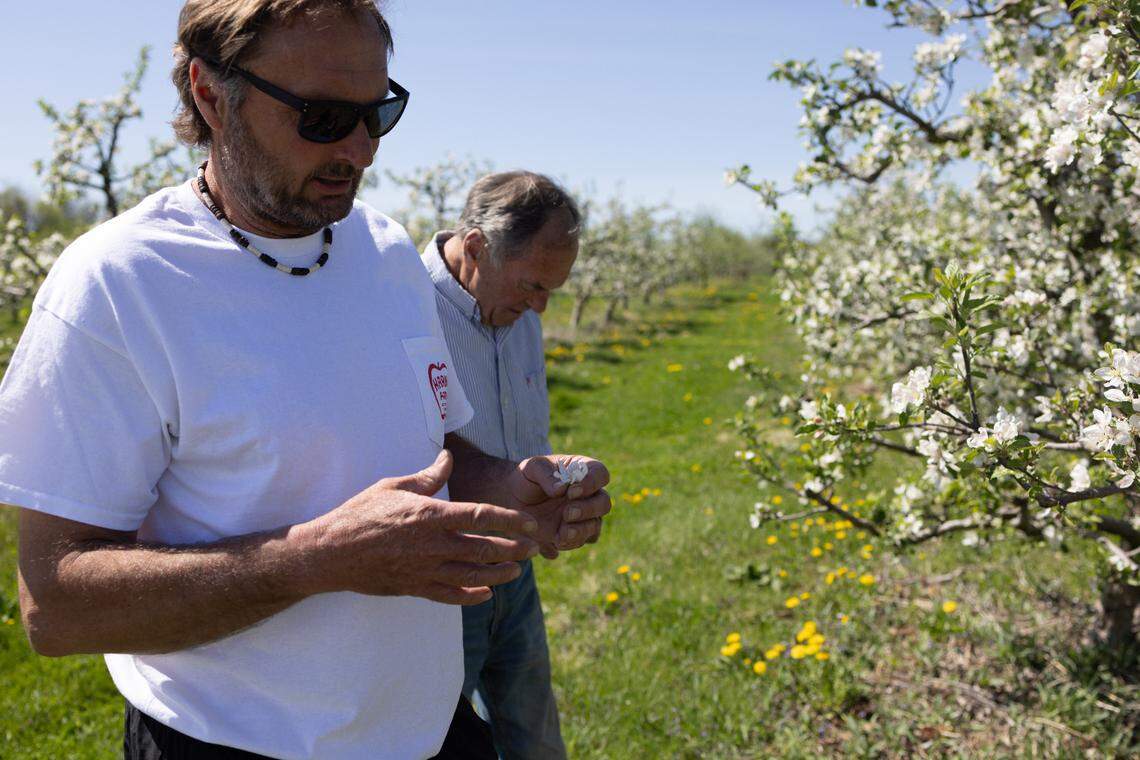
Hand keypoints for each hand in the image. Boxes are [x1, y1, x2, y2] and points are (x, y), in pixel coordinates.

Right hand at [304, 450, 540, 604]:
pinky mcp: (414, 588)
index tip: (529, 524)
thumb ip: (427, 476)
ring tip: (517, 570)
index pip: (481, 516)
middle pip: (484, 549)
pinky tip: (486, 593)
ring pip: (473, 576)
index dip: (510, 520)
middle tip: (534, 548)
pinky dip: (471, 596)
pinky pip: (449, 596)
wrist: (330, 553)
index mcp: (430, 515)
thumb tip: (448, 458)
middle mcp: (432, 545)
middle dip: (513, 549)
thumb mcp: (393, 486)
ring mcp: (424, 570)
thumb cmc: (360, 513)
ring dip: (499, 573)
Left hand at [507, 455, 611, 557]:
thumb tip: (561, 489)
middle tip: (567, 513)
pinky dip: (572, 542)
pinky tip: (557, 541)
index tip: (571, 492)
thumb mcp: (532, 468)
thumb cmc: (527, 476)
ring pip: (595, 525)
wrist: (514, 498)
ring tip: (562, 533)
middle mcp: (588, 494)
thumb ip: (546, 475)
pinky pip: (583, 540)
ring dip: (581, 530)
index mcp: (583, 471)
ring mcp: (583, 515)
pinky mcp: (575, 533)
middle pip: (604, 503)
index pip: (600, 473)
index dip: (592, 483)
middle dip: (588, 509)